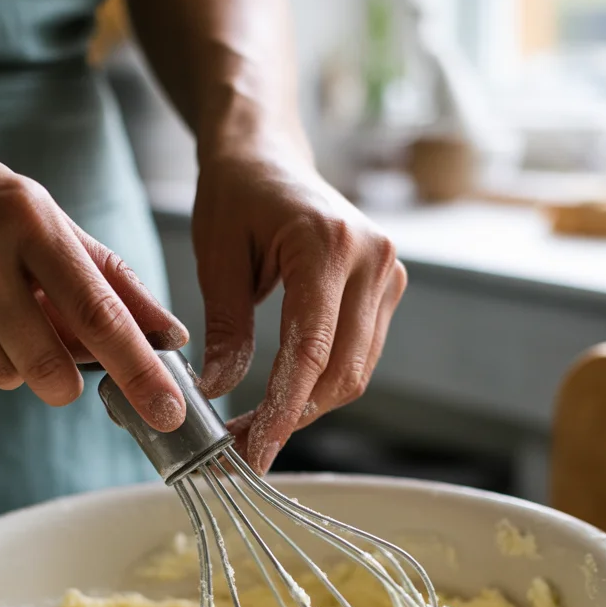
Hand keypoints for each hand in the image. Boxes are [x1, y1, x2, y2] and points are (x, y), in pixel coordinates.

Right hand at [0, 117, 187, 426]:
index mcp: (29, 219)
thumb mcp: (41, 215)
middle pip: (48, 361)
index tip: (166, 407)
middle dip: (65, 381)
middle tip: (64, 372)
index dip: (137, 367)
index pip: (97, 310)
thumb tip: (166, 330)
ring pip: (3, 372)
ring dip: (14, 361)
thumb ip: (107, 275)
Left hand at [192, 139, 405, 471]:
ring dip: (308, 407)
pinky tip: (285, 398)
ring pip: (355, 370)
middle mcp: (372, 258)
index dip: (283, 410)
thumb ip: (226, 328)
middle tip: (244, 452)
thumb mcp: (217, 257)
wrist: (268, 153)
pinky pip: (359, 353)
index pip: (311, 350)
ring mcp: (388, 272)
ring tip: (256, 430)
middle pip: (343, 370)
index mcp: (327, 245)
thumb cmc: (236, 193)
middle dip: (293, 418)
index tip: (252, 453)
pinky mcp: (387, 287)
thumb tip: (221, 394)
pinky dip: (321, 383)